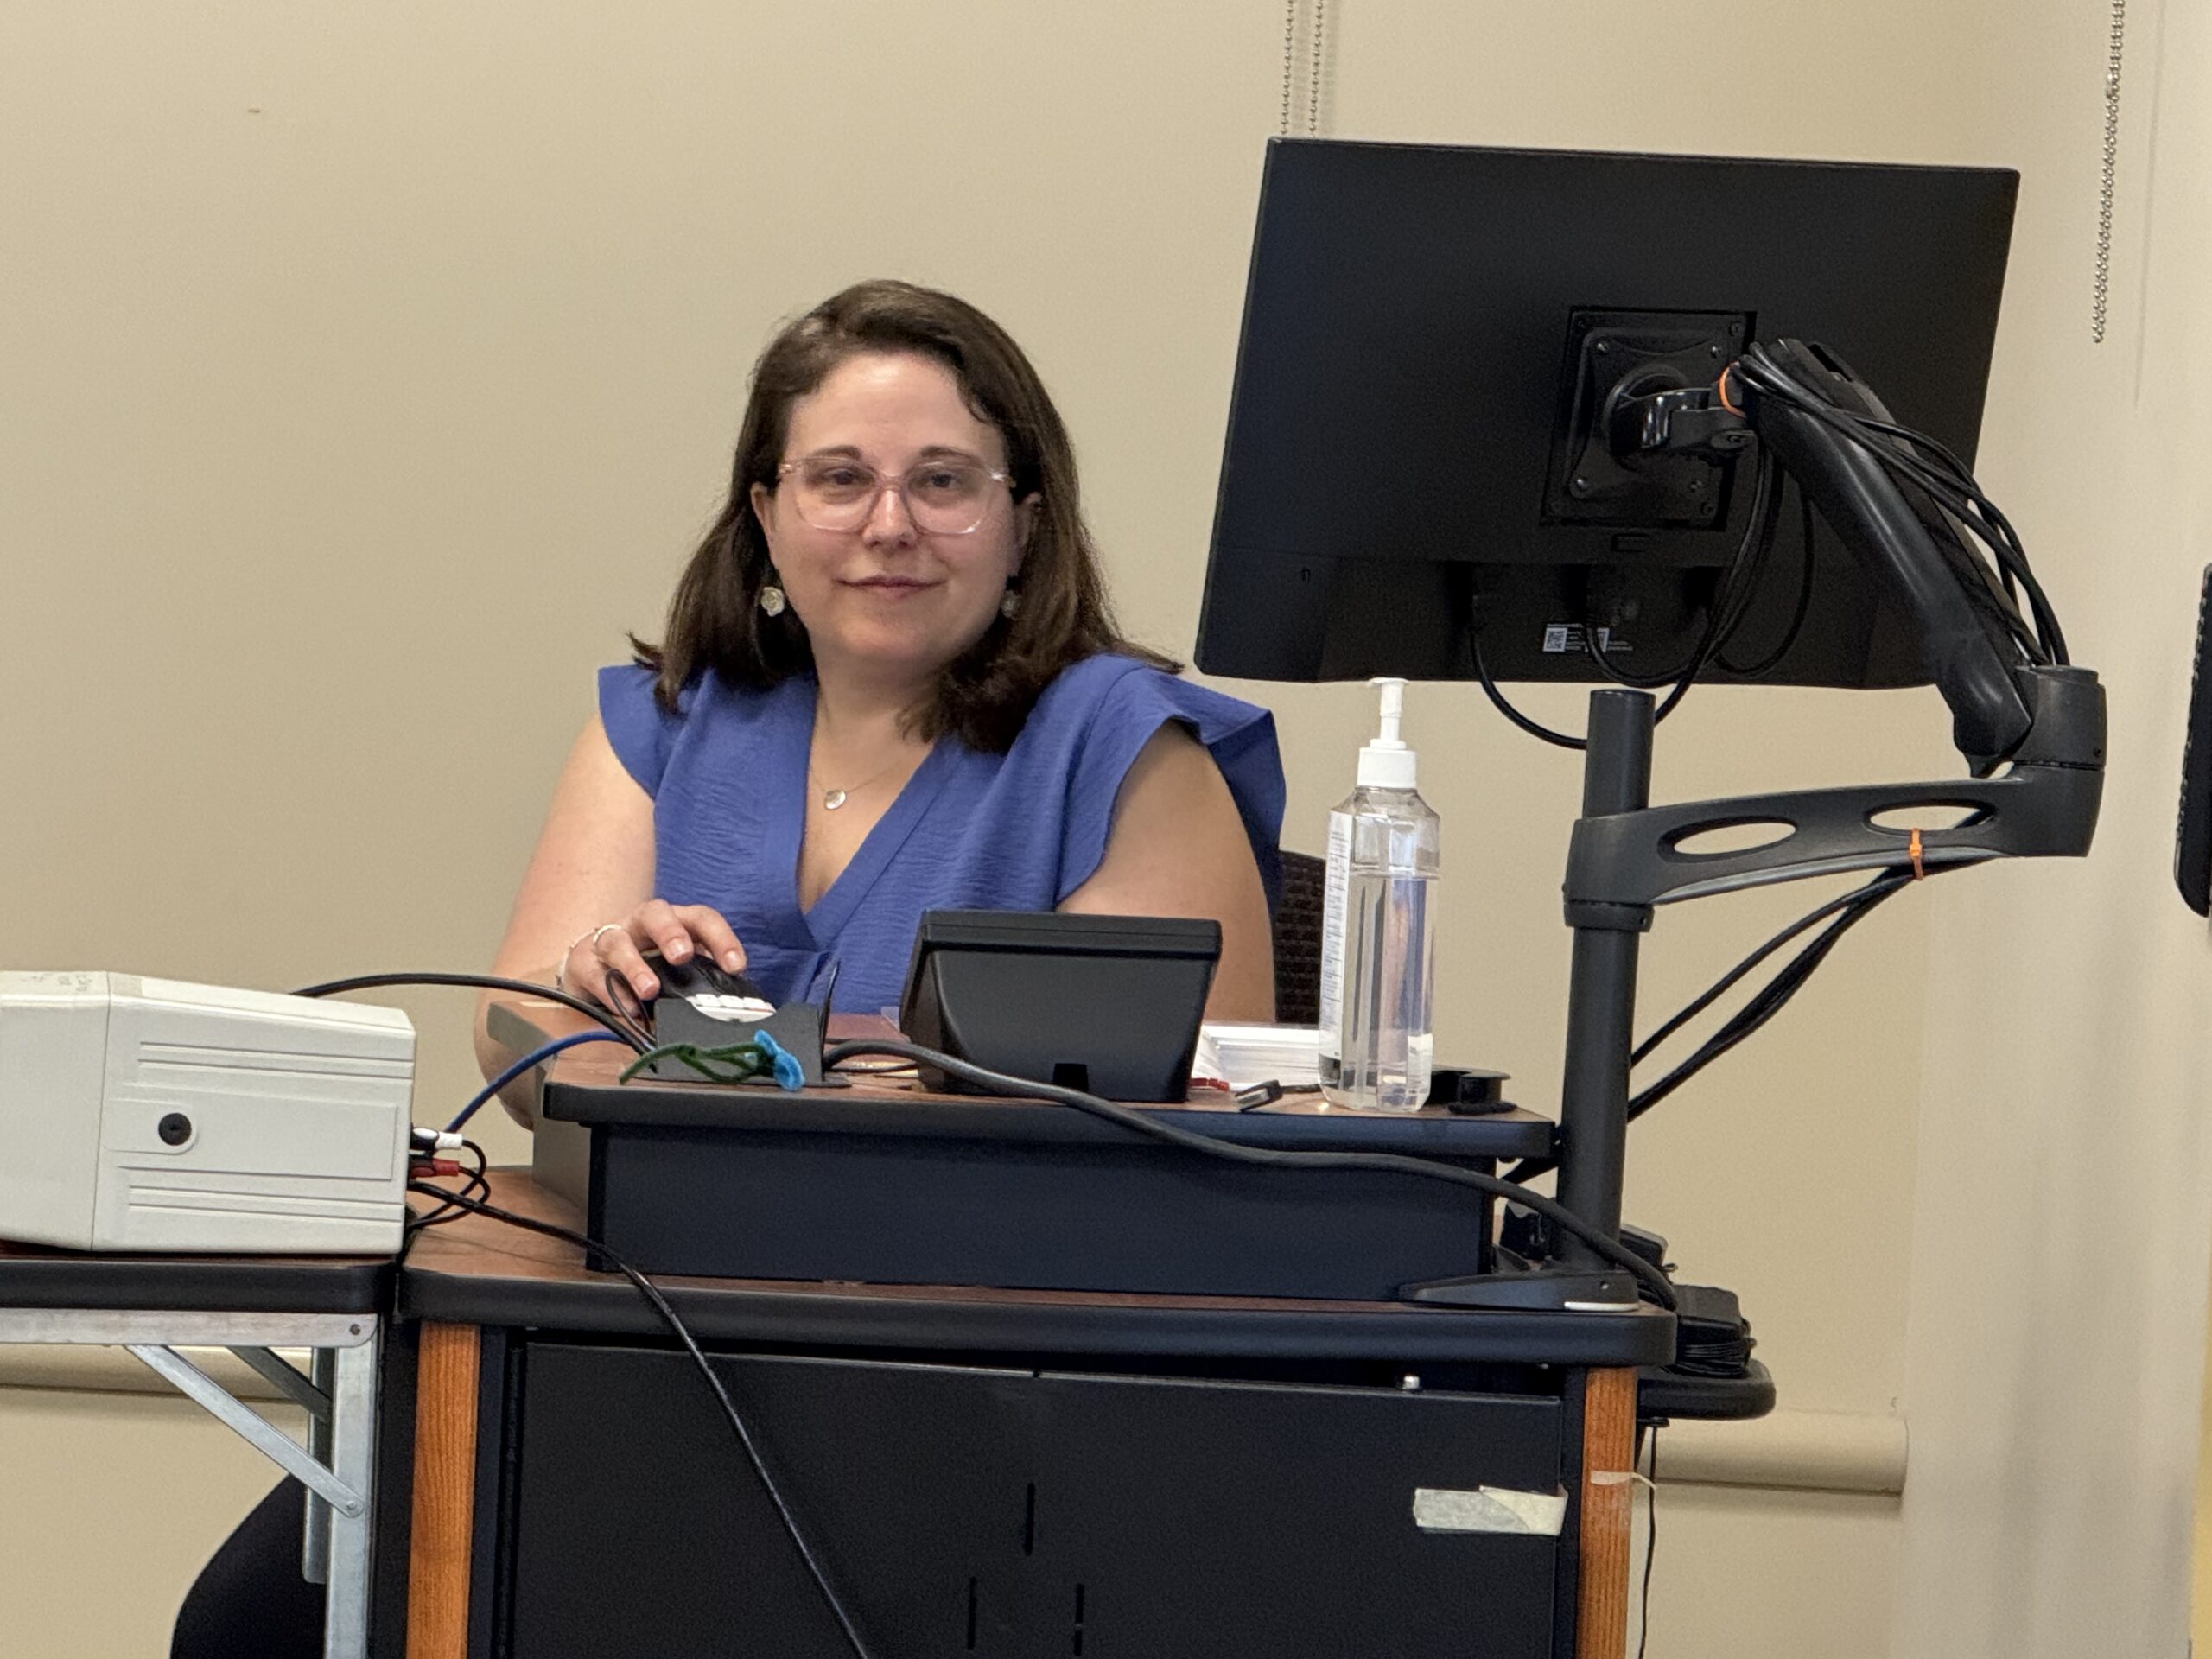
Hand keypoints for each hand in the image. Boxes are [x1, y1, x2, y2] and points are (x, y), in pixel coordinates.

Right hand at [561, 901, 746, 1004]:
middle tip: (682, 956)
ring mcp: (609, 940)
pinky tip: (625, 1008)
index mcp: (673, 923)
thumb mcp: (675, 969)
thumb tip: (728, 1004)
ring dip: (634, 966)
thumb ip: (699, 978)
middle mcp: (641, 925)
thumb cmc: (644, 966)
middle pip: (656, 912)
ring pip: (618, 942)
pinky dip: (609, 991)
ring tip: (649, 990)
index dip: (721, 939)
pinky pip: (593, 973)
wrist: (592, 969)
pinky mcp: (582, 962)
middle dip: (670, 932)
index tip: (735, 966)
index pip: (701, 918)